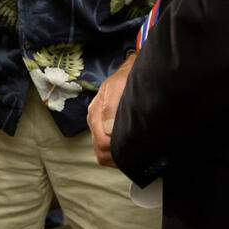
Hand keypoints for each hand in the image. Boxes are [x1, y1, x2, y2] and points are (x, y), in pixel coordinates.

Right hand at [87, 51, 135, 166]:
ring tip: (132, 153)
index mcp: (95, 112)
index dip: (116, 150)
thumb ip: (110, 106)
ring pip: (102, 153)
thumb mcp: (118, 87)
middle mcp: (95, 121)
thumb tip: (108, 130)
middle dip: (115, 156)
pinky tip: (128, 149)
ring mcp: (99, 126)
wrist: (132, 71)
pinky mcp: (106, 128)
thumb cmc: (126, 78)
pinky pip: (107, 149)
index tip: (132, 149)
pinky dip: (116, 153)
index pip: (101, 142)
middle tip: (134, 155)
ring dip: (116, 156)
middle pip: (100, 151)